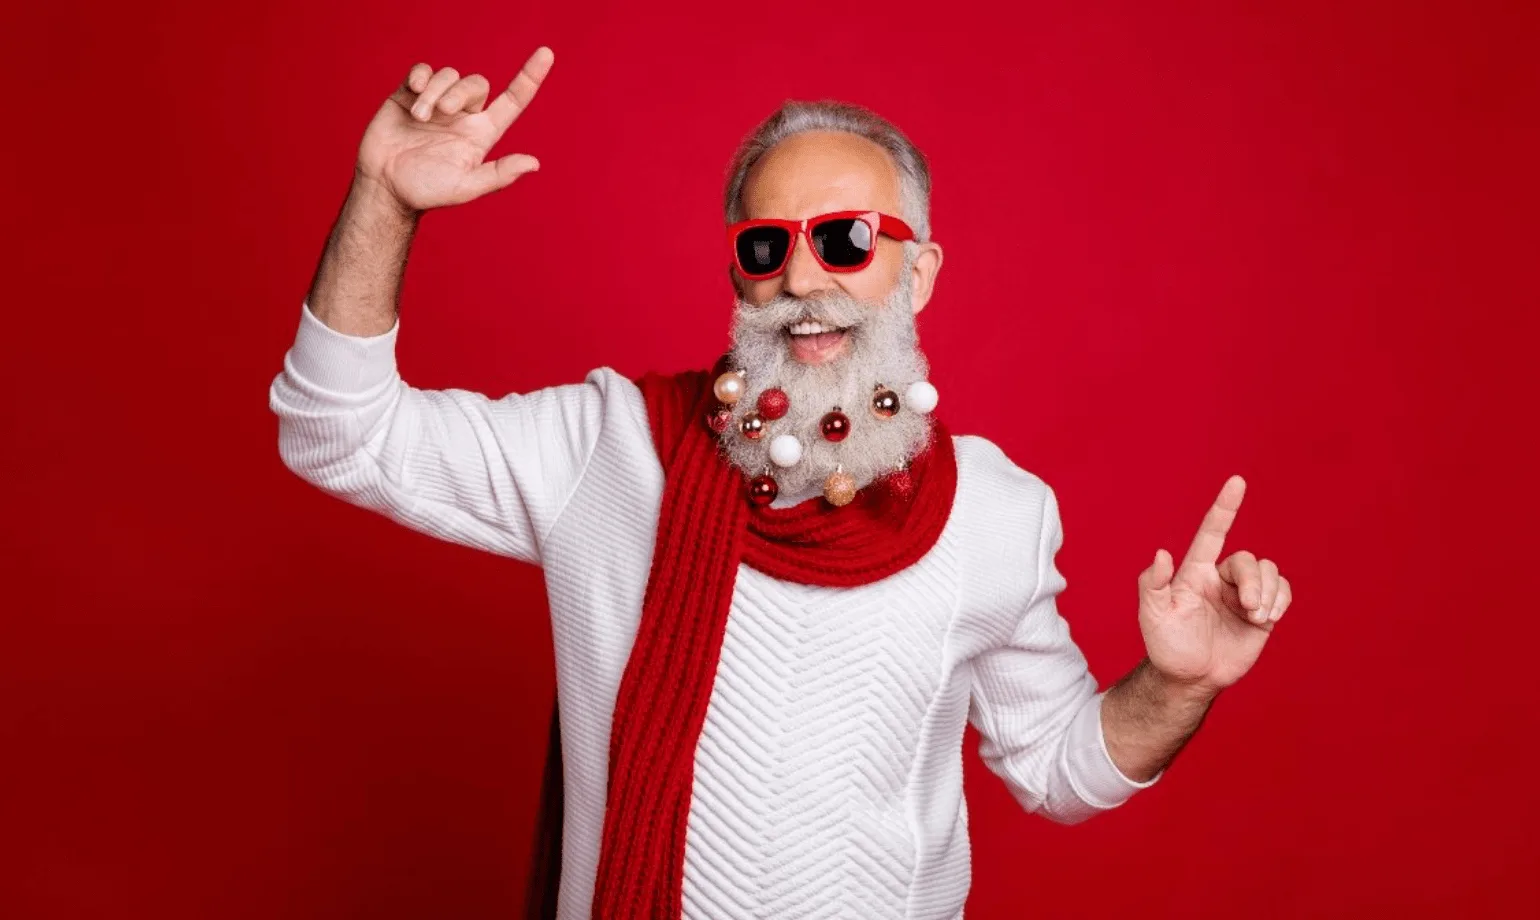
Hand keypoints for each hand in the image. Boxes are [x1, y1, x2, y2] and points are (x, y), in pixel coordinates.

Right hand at [354, 47, 554, 212]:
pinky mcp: (410, 95)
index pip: (514, 101)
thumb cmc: (427, 191)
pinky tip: (414, 90)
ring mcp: (437, 103)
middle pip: (477, 83)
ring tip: (419, 117)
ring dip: (435, 91)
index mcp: (482, 133)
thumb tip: (534, 163)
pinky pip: (423, 70)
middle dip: (461, 91)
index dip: (530, 78)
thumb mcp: (465, 187)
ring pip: (448, 75)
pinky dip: (421, 76)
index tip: (546, 54)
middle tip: (443, 111)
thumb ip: (498, 175)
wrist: (385, 186)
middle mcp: (463, 115)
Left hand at [1136, 475, 1292, 696]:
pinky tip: (1268, 618)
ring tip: (1256, 617)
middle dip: (1253, 582)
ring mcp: (1242, 594)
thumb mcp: (1152, 616)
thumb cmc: (1167, 645)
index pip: (1212, 532)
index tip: (1237, 481)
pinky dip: (1281, 600)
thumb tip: (1161, 554)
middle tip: (1249, 610)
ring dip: (1268, 593)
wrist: (1190, 678)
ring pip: (1269, 571)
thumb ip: (1152, 584)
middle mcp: (1221, 578)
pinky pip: (1283, 590)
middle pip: (1248, 560)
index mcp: (1195, 572)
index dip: (1224, 507)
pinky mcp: (1262, 612)